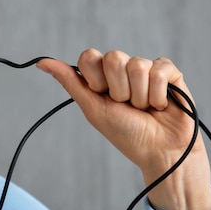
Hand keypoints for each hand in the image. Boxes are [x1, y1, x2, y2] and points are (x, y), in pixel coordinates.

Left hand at [37, 49, 210, 209]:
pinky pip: (159, 70)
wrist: (160, 152)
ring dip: (139, 95)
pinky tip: (161, 105)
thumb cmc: (126, 134)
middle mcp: (123, 69)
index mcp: (102, 76)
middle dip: (119, 89)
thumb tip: (41, 62)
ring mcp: (146, 69)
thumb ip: (69, 81)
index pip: (89, 56)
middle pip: (113, 57)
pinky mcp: (170, 73)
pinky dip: (158, 94)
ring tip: (145, 108)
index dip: (95, 79)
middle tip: (127, 106)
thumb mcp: (93, 108)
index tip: (102, 96)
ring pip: (136, 65)